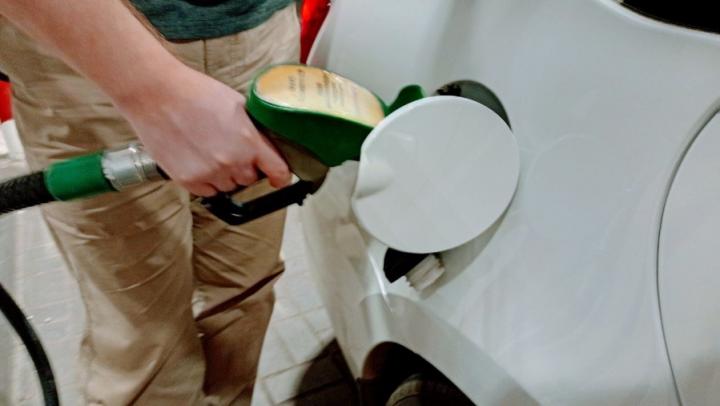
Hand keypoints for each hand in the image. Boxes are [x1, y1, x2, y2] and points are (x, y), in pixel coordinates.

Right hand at [117, 65, 290, 196]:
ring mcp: (209, 173)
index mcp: (249, 142)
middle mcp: (232, 162)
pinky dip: (205, 180)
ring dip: (224, 175)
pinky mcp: (188, 180)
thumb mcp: (237, 104)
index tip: (278, 178)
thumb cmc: (196, 93)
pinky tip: (196, 159)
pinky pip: (207, 191)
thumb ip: (253, 129)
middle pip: (250, 179)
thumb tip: (265, 144)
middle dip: (245, 167)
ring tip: (208, 151)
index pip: (279, 172)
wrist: (156, 95)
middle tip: (229, 149)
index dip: (281, 176)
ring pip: (228, 186)